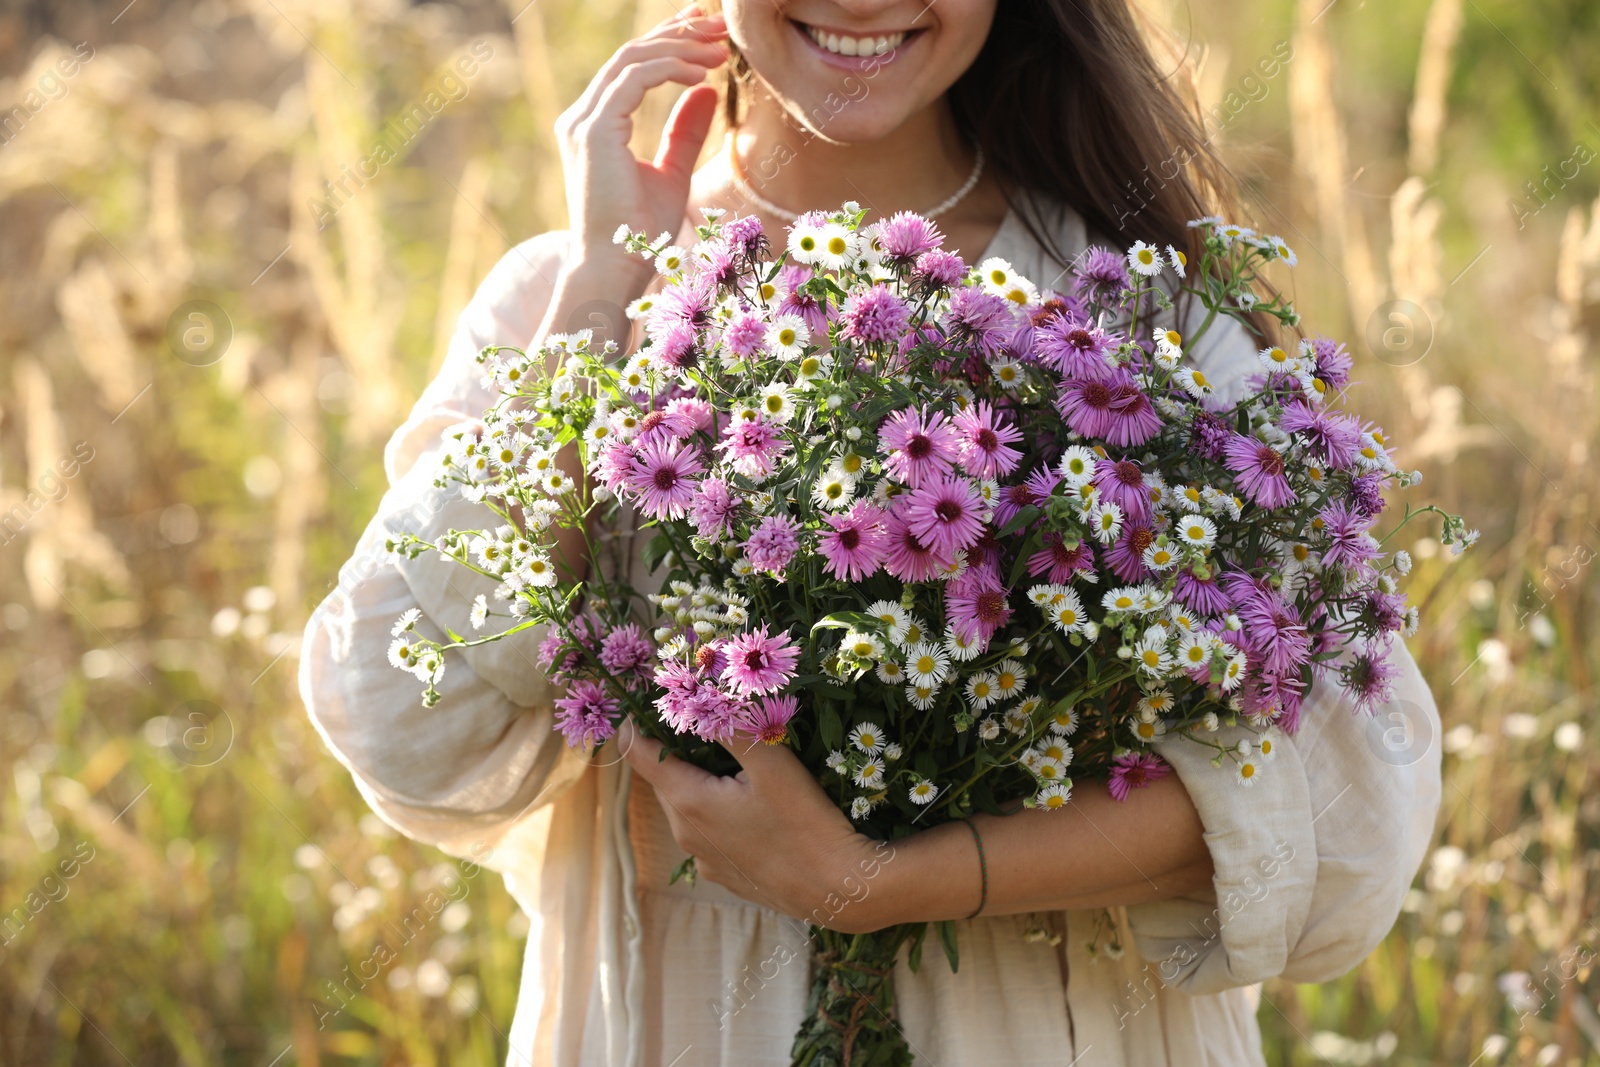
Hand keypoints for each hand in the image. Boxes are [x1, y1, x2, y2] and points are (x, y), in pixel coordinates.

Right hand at [553, 4, 727, 295]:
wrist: (615, 271)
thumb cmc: (640, 236)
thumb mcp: (672, 173)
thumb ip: (684, 132)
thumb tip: (707, 91)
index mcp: (595, 126)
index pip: (631, 67)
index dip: (668, 42)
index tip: (706, 34)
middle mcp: (582, 119)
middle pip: (630, 54)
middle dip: (676, 33)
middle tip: (717, 24)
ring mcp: (583, 123)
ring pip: (632, 60)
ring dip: (679, 47)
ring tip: (719, 47)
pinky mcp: (593, 131)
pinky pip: (634, 80)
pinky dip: (670, 69)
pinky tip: (702, 74)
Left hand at [619, 718, 899, 932]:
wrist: (840, 891)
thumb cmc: (805, 822)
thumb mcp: (771, 762)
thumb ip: (731, 727)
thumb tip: (699, 698)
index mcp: (687, 802)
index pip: (639, 755)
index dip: (637, 724)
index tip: (646, 699)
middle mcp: (685, 834)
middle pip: (664, 780)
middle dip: (676, 749)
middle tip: (701, 719)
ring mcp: (704, 859)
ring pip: (687, 807)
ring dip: (699, 781)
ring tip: (733, 760)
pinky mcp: (726, 876)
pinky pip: (709, 832)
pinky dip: (718, 811)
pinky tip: (753, 805)